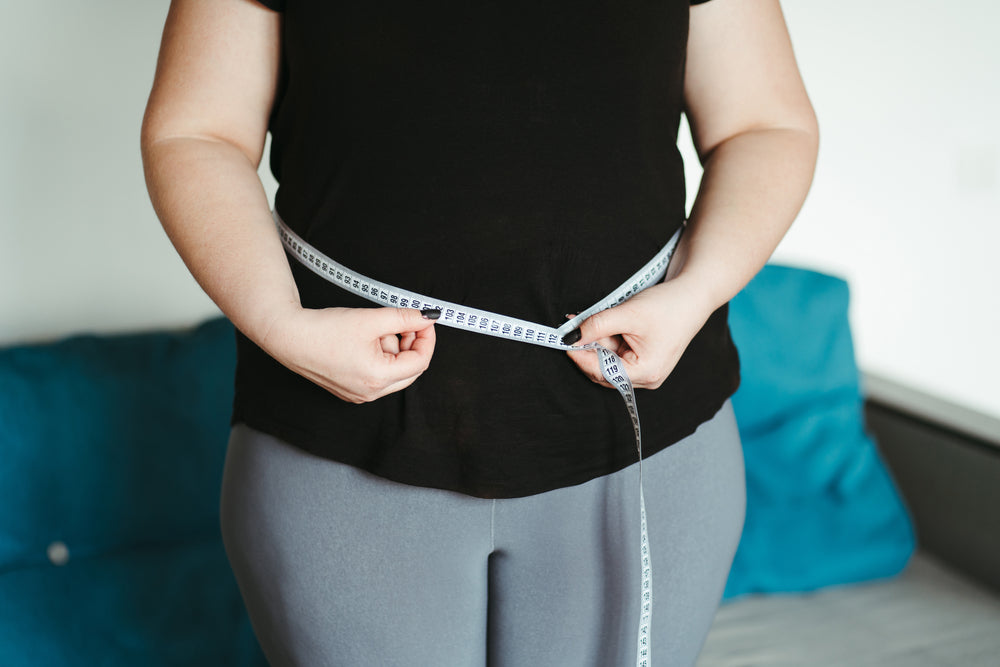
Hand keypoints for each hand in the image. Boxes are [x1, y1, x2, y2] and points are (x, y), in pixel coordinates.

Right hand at [260, 306, 436, 402]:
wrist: (289, 336)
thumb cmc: (323, 330)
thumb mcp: (371, 319)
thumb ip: (404, 318)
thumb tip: (428, 317)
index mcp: (378, 379)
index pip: (420, 362)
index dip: (426, 338)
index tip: (424, 320)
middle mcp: (370, 393)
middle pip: (409, 369)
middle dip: (408, 343)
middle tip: (400, 322)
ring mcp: (359, 394)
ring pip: (393, 371)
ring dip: (391, 348)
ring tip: (370, 330)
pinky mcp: (350, 389)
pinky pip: (377, 374)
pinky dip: (378, 356)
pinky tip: (363, 340)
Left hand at [566, 276, 714, 389]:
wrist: (693, 295)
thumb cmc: (668, 306)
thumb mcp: (628, 313)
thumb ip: (597, 325)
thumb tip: (571, 337)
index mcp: (646, 372)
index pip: (601, 372)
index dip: (579, 355)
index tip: (562, 340)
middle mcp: (647, 378)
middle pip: (603, 369)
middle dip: (587, 347)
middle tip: (572, 325)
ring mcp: (647, 371)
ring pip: (608, 361)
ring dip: (596, 341)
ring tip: (588, 319)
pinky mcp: (645, 360)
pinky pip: (618, 354)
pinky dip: (607, 340)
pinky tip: (601, 324)